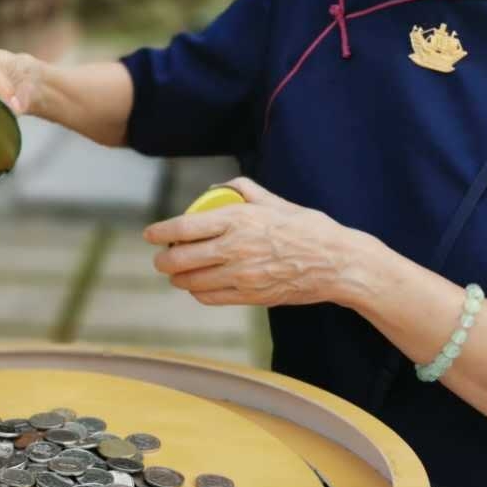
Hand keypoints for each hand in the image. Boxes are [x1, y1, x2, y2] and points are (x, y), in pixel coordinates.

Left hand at [144, 177, 362, 306]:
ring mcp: (243, 275)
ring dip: (178, 278)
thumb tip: (217, 188)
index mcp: (239, 219)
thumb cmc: (309, 228)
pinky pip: (212, 298)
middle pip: (181, 257)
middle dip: (163, 260)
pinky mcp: (252, 296)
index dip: (160, 232)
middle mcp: (236, 247)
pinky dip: (199, 292)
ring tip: (177, 273)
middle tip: (161, 258)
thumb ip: (243, 190)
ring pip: (193, 281)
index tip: (149, 234)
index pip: (184, 227)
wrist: (338, 264)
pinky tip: (199, 286)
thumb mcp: (276, 201)